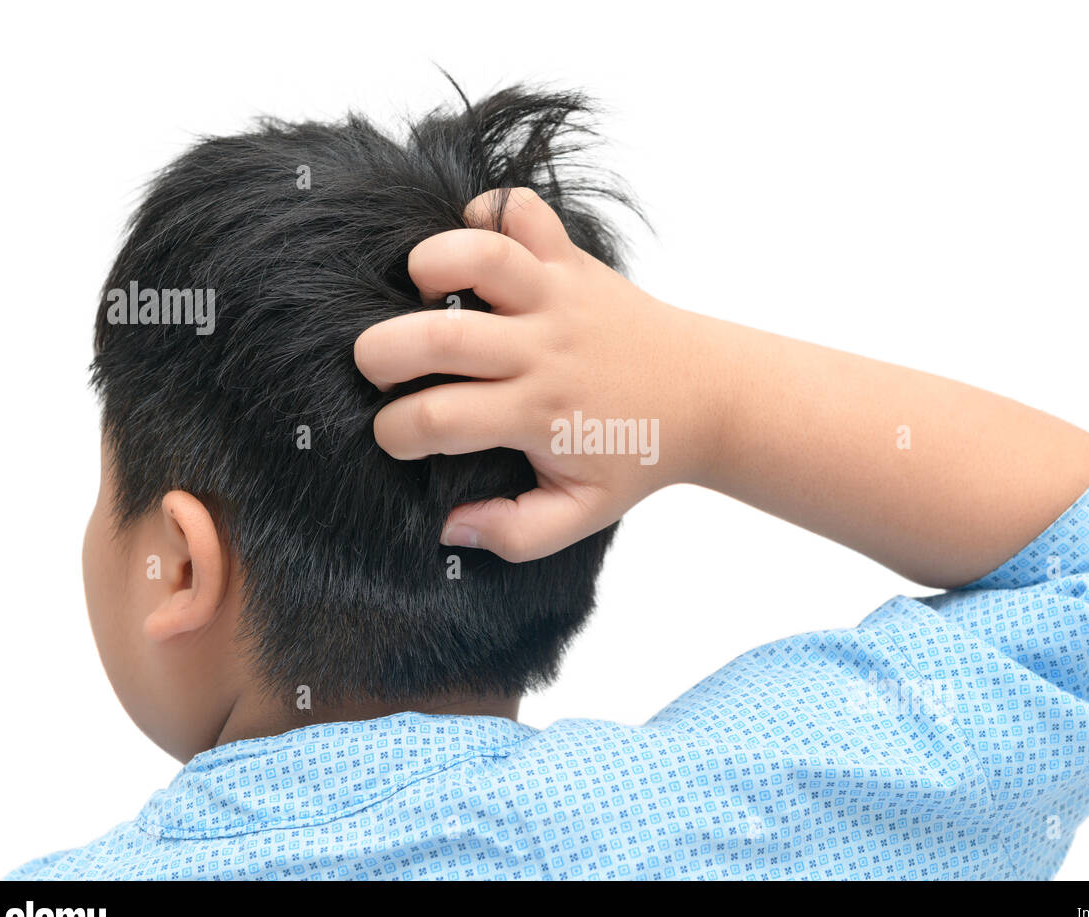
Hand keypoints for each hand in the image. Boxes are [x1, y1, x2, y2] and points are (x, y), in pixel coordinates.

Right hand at [354, 188, 723, 561]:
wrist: (708, 396)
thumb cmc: (637, 453)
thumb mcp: (582, 512)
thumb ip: (514, 532)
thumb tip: (448, 527)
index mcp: (538, 414)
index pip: (436, 419)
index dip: (395, 432)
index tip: (399, 435)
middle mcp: (544, 350)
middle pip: (438, 337)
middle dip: (381, 353)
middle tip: (381, 368)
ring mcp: (559, 297)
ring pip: (481, 256)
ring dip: (431, 264)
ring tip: (422, 290)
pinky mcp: (574, 261)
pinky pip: (523, 211)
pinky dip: (487, 212)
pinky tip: (478, 252)